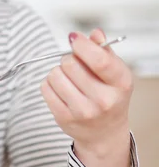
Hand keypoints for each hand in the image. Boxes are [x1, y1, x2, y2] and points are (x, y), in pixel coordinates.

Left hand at [41, 28, 132, 158]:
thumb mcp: (115, 73)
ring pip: (55, 75)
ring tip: (68, 79)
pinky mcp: (64, 118)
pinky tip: (61, 89)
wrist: (105, 132)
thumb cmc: (110, 97)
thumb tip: (94, 34)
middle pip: (71, 64)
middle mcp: (103, 100)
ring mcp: (83, 111)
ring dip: (58, 72)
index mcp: (120, 83)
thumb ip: (104, 51)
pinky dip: (50, 84)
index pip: (99, 60)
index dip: (82, 45)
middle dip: (69, 59)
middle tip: (74, 65)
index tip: (75, 39)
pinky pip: (45, 88)